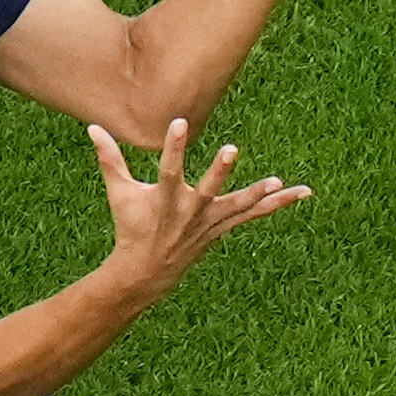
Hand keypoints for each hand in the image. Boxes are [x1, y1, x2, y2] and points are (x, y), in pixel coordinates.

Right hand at [86, 118, 309, 288]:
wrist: (146, 272)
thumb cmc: (131, 226)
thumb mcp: (119, 193)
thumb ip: (110, 159)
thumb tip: (92, 127)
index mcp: (164, 199)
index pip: (168, 169)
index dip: (174, 147)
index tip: (179, 123)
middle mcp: (190, 212)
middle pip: (207, 189)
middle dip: (219, 172)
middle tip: (231, 150)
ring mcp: (210, 222)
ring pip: (238, 206)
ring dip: (258, 194)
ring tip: (277, 182)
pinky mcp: (223, 227)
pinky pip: (255, 214)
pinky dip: (277, 204)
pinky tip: (302, 192)